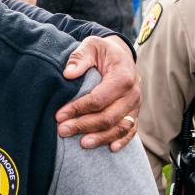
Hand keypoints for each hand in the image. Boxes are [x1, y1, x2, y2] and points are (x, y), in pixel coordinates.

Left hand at [56, 35, 139, 150]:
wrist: (121, 56)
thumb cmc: (103, 52)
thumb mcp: (91, 46)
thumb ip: (79, 57)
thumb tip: (68, 74)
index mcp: (122, 77)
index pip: (99, 99)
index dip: (78, 108)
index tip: (59, 115)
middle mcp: (133, 94)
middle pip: (108, 116)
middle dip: (84, 126)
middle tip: (63, 131)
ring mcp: (135, 106)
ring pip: (120, 127)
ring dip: (100, 137)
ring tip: (82, 143)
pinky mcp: (134, 114)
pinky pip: (131, 131)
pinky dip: (122, 141)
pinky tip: (110, 149)